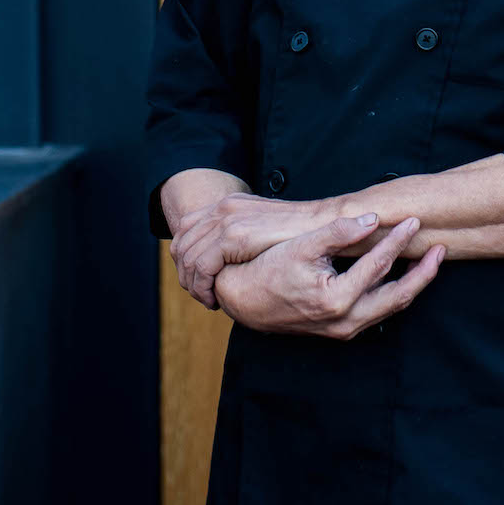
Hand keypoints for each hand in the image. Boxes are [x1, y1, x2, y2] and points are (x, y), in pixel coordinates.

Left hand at [170, 191, 335, 308]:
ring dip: (193, 284)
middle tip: (199, 294)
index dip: (184, 257)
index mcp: (227, 204)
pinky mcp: (234, 236)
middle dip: (184, 274)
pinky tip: (213, 299)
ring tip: (207, 300)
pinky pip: (202, 266)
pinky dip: (203, 286)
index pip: (185, 228)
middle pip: (181, 243)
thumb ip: (241, 235)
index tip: (197, 279)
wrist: (322, 225)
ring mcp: (227, 220)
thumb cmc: (298, 233)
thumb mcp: (262, 228)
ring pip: (188, 258)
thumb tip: (224, 257)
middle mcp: (222, 208)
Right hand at [213, 212, 444, 339]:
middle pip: (398, 296)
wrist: (245, 301)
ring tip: (429, 260)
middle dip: (423, 273)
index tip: (413, 221)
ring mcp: (345, 330)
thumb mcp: (302, 245)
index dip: (398, 239)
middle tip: (440, 249)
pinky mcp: (341, 329)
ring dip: (412, 283)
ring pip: (390, 307)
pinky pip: (378, 311)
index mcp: (337, 300)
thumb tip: (372, 219)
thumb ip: (338, 232)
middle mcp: (346, 322)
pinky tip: (401, 274)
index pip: (379, 265)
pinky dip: (394, 292)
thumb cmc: (269, 270)